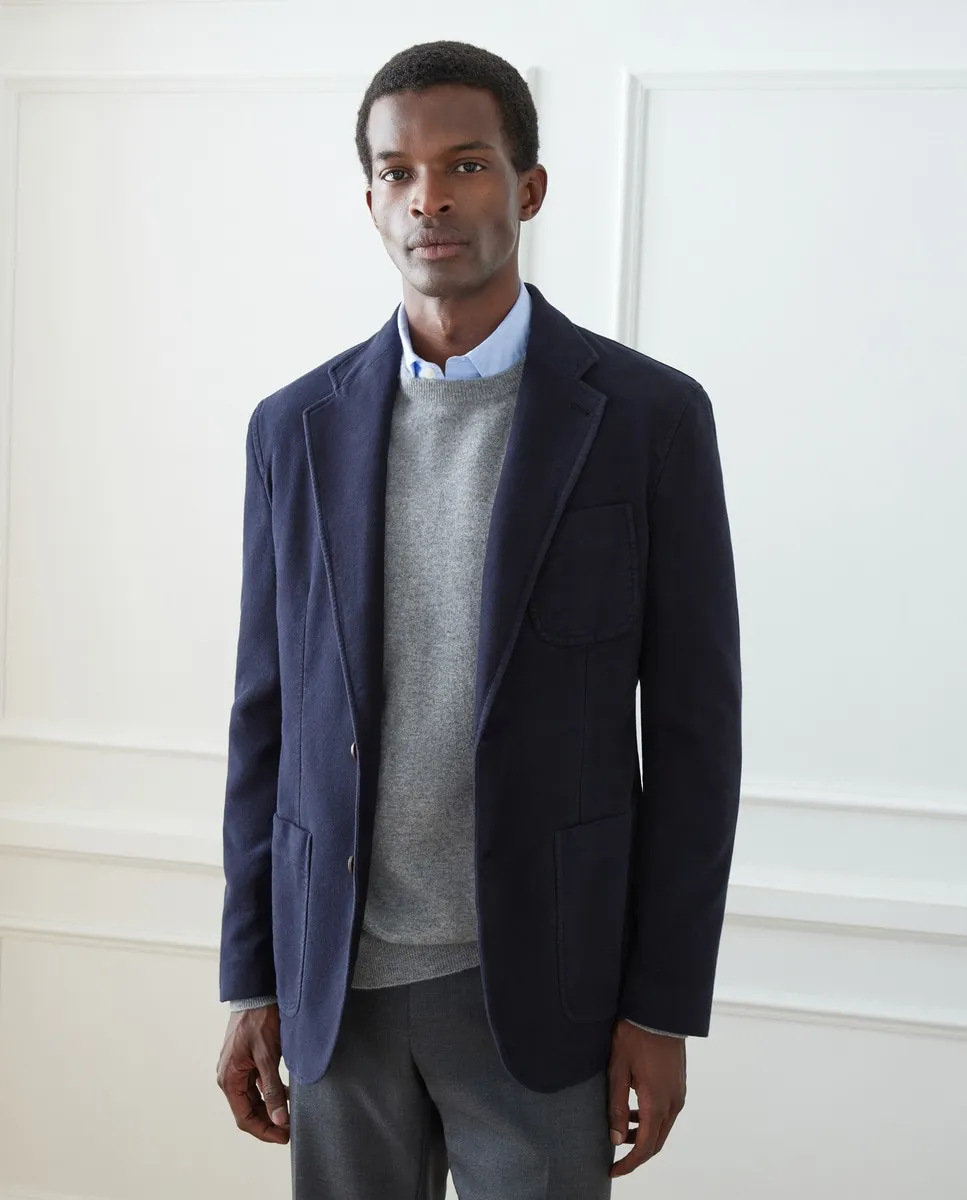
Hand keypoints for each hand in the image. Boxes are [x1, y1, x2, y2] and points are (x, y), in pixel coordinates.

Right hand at [216, 1004, 289, 1143]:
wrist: (256, 992)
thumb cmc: (258, 1021)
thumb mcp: (268, 1056)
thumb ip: (273, 1089)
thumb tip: (280, 1119)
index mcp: (228, 1079)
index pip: (244, 1118)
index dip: (264, 1131)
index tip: (284, 1137)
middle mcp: (229, 1076)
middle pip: (248, 1110)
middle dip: (269, 1121)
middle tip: (290, 1129)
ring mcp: (237, 1068)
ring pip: (254, 1097)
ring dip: (270, 1107)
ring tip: (291, 1114)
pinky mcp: (247, 1060)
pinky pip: (257, 1083)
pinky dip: (271, 1091)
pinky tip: (288, 1094)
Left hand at [607, 1019, 685, 1178]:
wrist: (658, 1012)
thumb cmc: (634, 1037)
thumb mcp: (617, 1072)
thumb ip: (617, 1108)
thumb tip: (616, 1139)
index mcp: (657, 1104)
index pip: (645, 1147)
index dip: (629, 1164)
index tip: (614, 1170)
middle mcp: (673, 1103)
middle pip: (657, 1142)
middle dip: (636, 1154)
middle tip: (616, 1158)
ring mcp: (678, 1093)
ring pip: (662, 1127)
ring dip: (644, 1135)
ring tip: (621, 1130)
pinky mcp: (679, 1084)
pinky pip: (667, 1112)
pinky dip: (651, 1120)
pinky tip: (635, 1110)